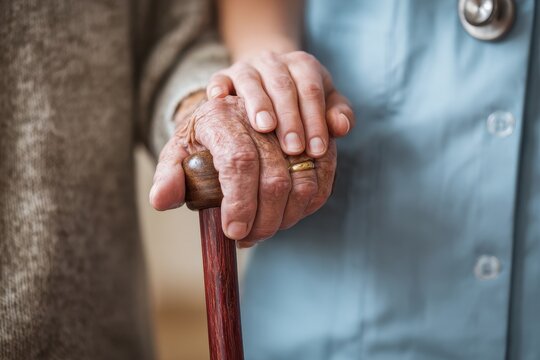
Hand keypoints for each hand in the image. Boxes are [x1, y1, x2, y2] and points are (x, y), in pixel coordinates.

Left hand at [149, 95, 335, 244]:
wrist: (231, 113)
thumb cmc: (203, 140)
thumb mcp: (178, 152)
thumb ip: (168, 176)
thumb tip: (161, 200)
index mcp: (219, 116)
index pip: (239, 162)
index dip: (239, 202)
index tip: (234, 231)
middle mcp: (258, 114)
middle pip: (275, 176)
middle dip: (264, 219)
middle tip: (249, 239)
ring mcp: (290, 123)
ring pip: (303, 179)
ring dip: (288, 216)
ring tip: (267, 229)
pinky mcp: (312, 132)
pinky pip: (325, 173)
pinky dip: (312, 202)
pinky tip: (290, 215)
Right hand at [206, 51, 353, 157]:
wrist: (268, 80)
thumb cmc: (302, 102)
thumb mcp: (325, 106)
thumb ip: (338, 115)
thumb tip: (341, 127)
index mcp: (303, 66)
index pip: (311, 91)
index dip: (315, 120)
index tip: (316, 150)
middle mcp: (274, 62)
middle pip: (283, 86)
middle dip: (290, 119)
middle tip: (293, 148)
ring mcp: (247, 68)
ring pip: (252, 81)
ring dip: (259, 104)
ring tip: (265, 128)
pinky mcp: (224, 76)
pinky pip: (219, 79)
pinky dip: (219, 87)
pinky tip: (219, 99)